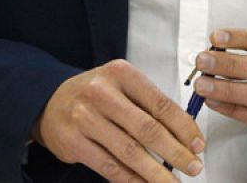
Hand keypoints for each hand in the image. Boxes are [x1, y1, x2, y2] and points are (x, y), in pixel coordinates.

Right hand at [34, 59, 204, 181]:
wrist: (48, 101)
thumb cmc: (95, 94)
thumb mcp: (121, 85)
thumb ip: (149, 103)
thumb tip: (185, 134)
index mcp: (121, 74)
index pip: (161, 104)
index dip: (184, 128)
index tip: (198, 145)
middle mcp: (102, 94)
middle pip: (148, 130)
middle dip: (176, 153)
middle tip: (193, 167)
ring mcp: (85, 119)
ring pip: (130, 152)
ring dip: (156, 172)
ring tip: (172, 182)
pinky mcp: (72, 143)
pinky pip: (109, 166)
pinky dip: (131, 179)